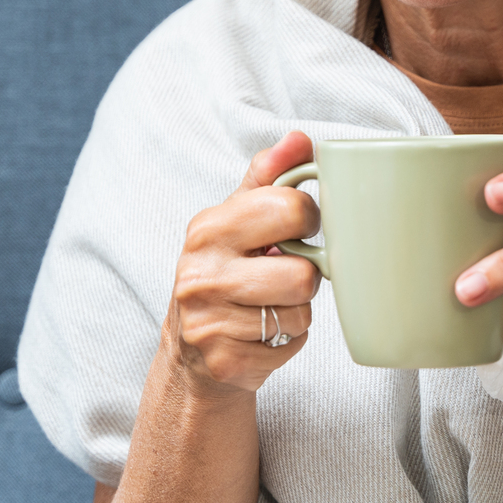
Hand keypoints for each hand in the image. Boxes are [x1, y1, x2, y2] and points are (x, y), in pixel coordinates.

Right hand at [166, 132, 322, 396]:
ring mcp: (208, 323)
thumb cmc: (226, 272)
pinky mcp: (226, 362)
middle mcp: (201, 274)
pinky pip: (292, 345)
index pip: (292, 208)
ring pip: (301, 313)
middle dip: (305, 277)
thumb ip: (269, 176)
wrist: (192, 354)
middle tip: (283, 276)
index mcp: (208, 228)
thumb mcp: (237, 219)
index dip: (310, 220)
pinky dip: (287, 343)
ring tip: (269, 306)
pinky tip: (260, 336)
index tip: (297, 229)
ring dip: (296, 312)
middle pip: (304, 274)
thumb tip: (300, 139)